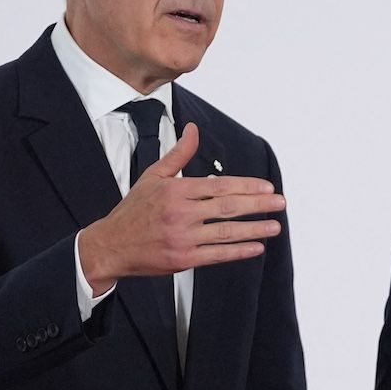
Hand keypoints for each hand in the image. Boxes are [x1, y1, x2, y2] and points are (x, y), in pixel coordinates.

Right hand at [79, 123, 281, 294]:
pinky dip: (238, 252)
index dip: (246, 186)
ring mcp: (182, 238)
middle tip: (280, 203)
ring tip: (275, 226)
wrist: (110, 245)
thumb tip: (193, 129)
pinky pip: (217, 255)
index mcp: (176, 191)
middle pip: (228, 207)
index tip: (267, 187)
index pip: (220, 186)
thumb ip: (179, 154)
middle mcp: (181, 214)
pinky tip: (256, 247)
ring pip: (226, 232)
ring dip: (254, 229)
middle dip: (258, 205)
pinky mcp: (182, 259)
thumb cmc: (133, 210)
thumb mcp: (153, 176)